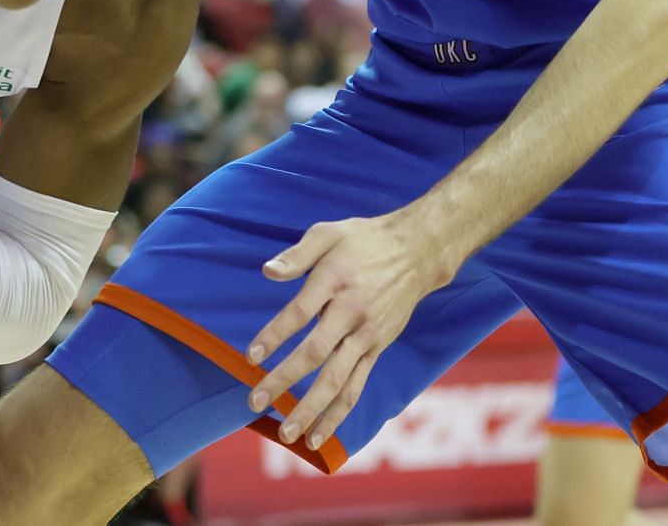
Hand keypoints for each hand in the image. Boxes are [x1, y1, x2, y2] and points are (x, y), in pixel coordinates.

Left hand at [245, 209, 459, 451]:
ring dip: (312, 410)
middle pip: (315, 354)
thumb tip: (267, 272)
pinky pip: (356, 387)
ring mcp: (368, 335)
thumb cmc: (363, 240)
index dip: (275, 335)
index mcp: (335, 281)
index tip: (251, 356)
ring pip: (338, 380)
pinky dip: (338, 414)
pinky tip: (319, 436)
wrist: (416, 252)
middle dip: (284, 380)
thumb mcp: (329, 233)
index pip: (300, 313)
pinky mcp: (377, 349)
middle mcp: (352, 312)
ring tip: (289, 435)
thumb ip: (297, 254)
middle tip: (255, 401)